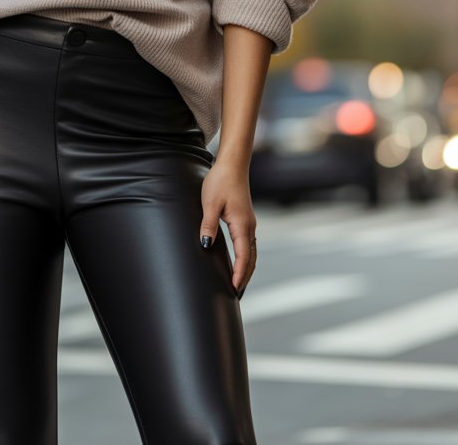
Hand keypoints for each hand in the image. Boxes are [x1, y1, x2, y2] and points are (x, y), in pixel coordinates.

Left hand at [198, 161, 256, 298]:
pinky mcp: (246, 219)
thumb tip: (205, 245)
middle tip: (236, 294)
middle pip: (251, 259)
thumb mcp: (210, 203)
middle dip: (245, 277)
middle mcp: (249, 226)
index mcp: (242, 225)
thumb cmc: (221, 181)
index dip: (239, 274)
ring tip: (238, 284)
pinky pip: (249, 244)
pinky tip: (239, 262)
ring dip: (246, 268)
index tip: (234, 290)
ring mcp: (249, 223)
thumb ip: (208, 225)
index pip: (243, 257)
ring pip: (252, 252)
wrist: (232, 164)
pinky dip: (246, 257)